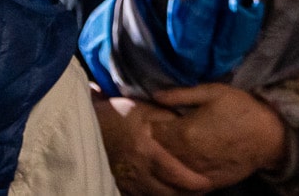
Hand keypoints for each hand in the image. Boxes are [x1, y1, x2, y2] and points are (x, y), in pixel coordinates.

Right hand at [93, 95, 214, 195]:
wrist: (90, 125)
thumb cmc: (121, 115)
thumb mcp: (147, 111)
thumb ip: (169, 121)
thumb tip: (192, 127)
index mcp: (145, 151)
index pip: (173, 173)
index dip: (192, 182)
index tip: (207, 183)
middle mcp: (136, 171)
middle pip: (166, 192)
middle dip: (187, 194)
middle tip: (205, 190)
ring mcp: (126, 181)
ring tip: (191, 193)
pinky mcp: (120, 185)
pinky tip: (169, 192)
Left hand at [150, 83, 289, 187]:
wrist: (268, 137)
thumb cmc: (242, 109)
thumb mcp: (213, 92)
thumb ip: (181, 94)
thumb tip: (155, 95)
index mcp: (183, 132)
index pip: (151, 130)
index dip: (150, 121)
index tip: (152, 115)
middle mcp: (184, 155)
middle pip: (156, 151)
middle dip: (154, 140)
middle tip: (159, 129)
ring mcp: (193, 172)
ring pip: (167, 167)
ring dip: (164, 156)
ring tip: (172, 144)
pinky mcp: (204, 183)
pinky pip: (181, 181)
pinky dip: (177, 171)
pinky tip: (182, 161)